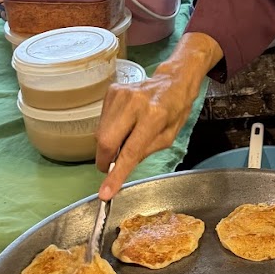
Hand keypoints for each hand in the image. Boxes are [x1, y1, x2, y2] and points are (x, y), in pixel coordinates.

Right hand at [94, 31, 222, 199]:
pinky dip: (108, 129)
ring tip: (124, 139)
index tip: (105, 192)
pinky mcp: (112, 91)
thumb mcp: (167, 138)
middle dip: (104, 160)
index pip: (130, 152)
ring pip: (100, 132)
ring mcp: (121, 94)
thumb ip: (143, 153)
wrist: (172, 81)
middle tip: (109, 167)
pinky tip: (123, 125)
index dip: (116, 175)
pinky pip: (102, 120)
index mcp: (154, 117)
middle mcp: (135, 103)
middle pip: (105, 141)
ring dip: (107, 145)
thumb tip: (119, 168)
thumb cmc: (174, 110)